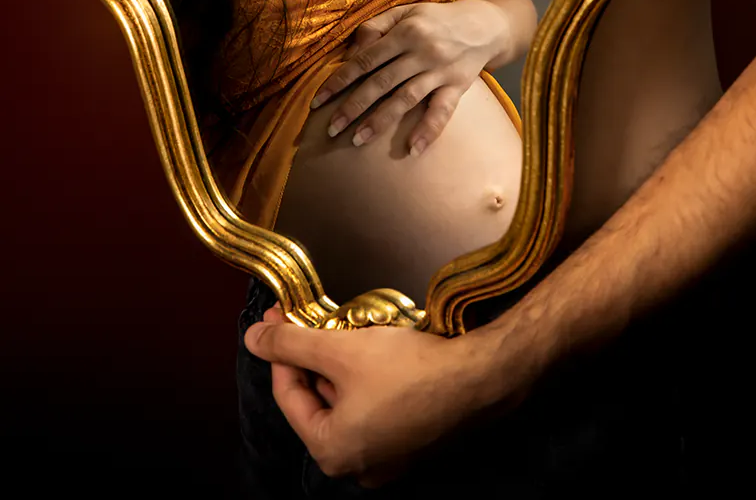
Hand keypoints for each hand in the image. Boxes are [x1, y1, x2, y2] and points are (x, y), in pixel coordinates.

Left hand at [245, 305, 512, 484]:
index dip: (281, 347)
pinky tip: (376, 344)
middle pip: (318, 398)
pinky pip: (375, 404)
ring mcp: (388, 455)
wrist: (481, 376)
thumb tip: (253, 337)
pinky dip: (368, 374)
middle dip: (314, 353)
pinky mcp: (413, 438)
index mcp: (332, 451)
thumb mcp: (341, 349)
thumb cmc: (411, 369)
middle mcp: (358, 465)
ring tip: (346, 323)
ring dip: (342, 361)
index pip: (288, 393)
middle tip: (312, 314)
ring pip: (348, 399)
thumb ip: (291, 342)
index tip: (279, 313)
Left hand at [311, 0, 508, 154]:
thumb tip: (352, 50)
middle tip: (332, 129)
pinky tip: (413, 149)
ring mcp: (441, 71)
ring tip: (357, 140)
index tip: (318, 101)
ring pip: (405, 99)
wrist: (485, 24)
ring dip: (380, 121)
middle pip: (381, 82)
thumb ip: (376, 26)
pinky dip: (429, 130)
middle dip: (353, 107)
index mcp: (405, 31)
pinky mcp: (458, 87)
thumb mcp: (406, 11)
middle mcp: (422, 51)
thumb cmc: (437, 19)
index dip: (340, 80)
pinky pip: (443, 111)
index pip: (365, 59)